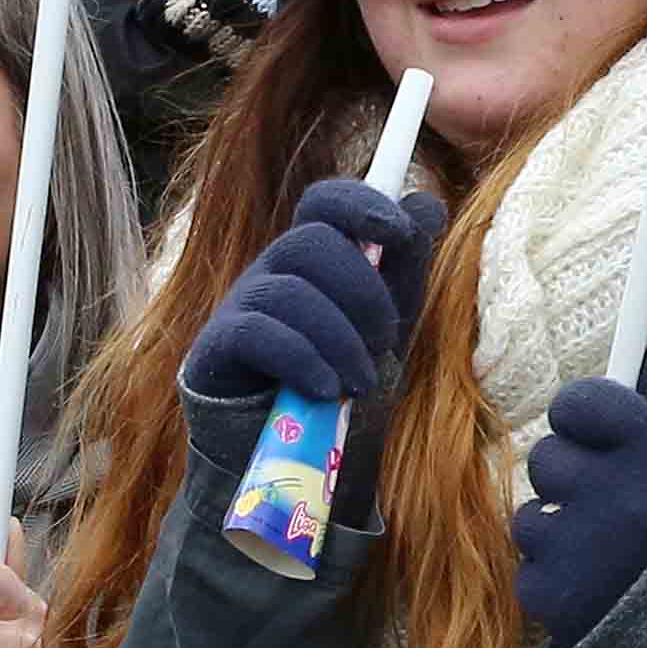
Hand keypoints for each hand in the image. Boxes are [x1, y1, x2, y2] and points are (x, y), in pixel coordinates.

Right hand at [178, 177, 443, 423]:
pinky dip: (302, 361)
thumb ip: (405, 265)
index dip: (359, 204)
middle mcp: (272, 268)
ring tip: (359, 384)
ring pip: (289, 290)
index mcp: (313, 254)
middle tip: (384, 342)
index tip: (398, 232)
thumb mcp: (384, 318)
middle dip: (363, 292)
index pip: (324, 202)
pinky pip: (257, 332)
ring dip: (339, 340)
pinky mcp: (218, 346)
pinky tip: (324, 389)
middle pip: (311, 240)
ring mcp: (242, 303)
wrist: (288, 445)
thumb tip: (428, 205)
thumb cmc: (337, 371)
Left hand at [514, 347, 646, 647]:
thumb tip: (646, 354)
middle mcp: (611, 495)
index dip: (581, 416)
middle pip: (547, 458)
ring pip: (531, 516)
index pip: (579, 401)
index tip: (593, 432)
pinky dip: (554, 579)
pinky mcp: (553, 596)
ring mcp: (577, 548)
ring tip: (607, 555)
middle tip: (608, 504)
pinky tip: (597, 589)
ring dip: (558, 532)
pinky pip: (528, 569)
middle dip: (571, 477)